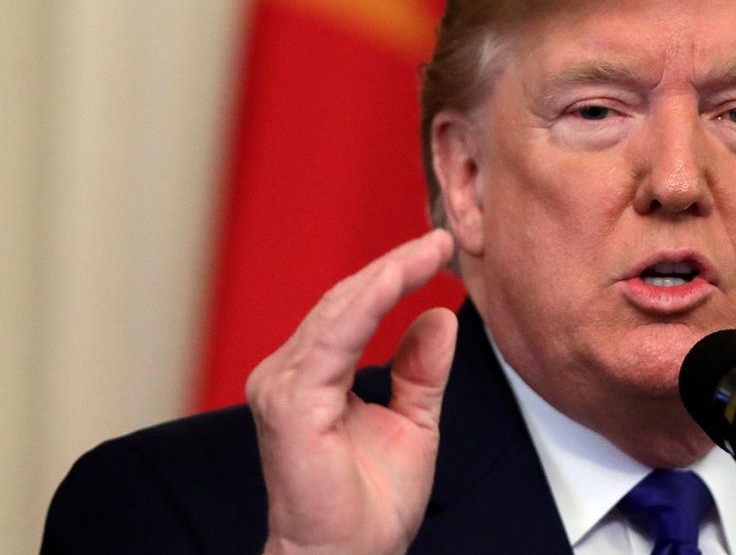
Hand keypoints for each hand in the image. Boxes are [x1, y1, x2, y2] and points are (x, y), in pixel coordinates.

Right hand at [246, 230, 456, 554]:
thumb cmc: (368, 506)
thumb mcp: (413, 423)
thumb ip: (421, 371)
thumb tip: (437, 317)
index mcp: (312, 377)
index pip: (353, 310)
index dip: (395, 275)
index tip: (439, 249)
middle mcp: (289, 375)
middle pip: (345, 302)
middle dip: (395, 265)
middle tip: (441, 239)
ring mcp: (283, 387)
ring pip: (338, 312)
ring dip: (387, 275)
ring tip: (430, 250)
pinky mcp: (290, 404)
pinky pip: (333, 341)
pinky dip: (368, 304)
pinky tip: (398, 279)